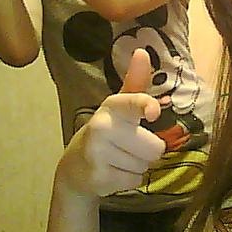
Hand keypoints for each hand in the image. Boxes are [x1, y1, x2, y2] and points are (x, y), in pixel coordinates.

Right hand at [56, 49, 165, 197]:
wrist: (76, 165)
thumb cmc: (108, 131)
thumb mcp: (121, 106)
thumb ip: (136, 81)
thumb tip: (142, 51)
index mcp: (113, 106)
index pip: (131, 103)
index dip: (144, 106)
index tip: (153, 111)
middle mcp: (102, 126)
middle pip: (155, 147)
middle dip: (147, 151)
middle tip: (130, 147)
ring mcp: (98, 153)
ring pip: (145, 165)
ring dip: (137, 165)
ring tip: (119, 159)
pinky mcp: (98, 177)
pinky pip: (135, 180)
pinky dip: (128, 180)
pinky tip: (113, 172)